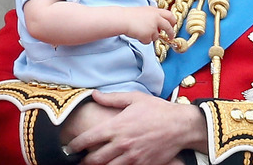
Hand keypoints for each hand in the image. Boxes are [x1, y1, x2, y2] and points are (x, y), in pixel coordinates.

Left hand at [67, 91, 207, 164]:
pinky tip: (113, 164)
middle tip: (79, 160)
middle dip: (82, 161)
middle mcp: (121, 144)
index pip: (87, 140)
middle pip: (93, 159)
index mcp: (117, 126)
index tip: (70, 147)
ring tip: (94, 164)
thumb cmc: (159, 110)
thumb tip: (94, 95)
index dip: (74, 146)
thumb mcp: (136, 99)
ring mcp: (131, 157)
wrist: (181, 126)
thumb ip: (112, 99)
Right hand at [123, 7, 175, 43]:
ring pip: (156, 36)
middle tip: (171, 37)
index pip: (170, 15)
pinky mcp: (148, 35)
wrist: (122, 19)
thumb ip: (154, 16)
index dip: (173, 21)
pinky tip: (137, 34)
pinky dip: (143, 40)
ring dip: (150, 36)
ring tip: (140, 31)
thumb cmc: (130, 15)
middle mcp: (157, 19)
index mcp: (156, 11)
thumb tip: (160, 24)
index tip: (173, 25)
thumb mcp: (145, 11)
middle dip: (171, 33)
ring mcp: (153, 27)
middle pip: (168, 27)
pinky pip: (148, 41)